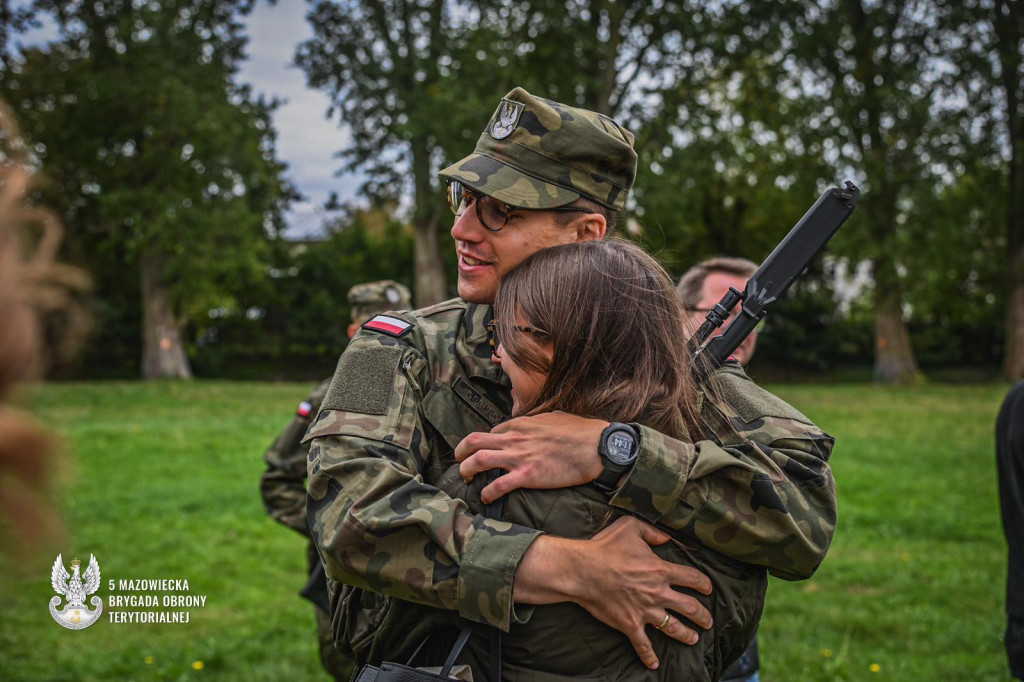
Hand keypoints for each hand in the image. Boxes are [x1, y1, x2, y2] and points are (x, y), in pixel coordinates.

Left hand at [455, 411, 607, 502]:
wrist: (597, 446)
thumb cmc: (580, 431)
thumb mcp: (553, 417)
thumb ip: (536, 421)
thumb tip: (533, 424)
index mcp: (520, 424)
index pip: (490, 432)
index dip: (484, 443)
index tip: (483, 452)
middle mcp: (514, 438)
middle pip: (474, 441)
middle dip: (461, 452)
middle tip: (460, 462)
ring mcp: (519, 456)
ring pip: (478, 460)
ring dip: (466, 470)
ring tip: (466, 478)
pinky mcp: (528, 476)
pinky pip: (498, 485)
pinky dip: (487, 492)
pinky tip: (486, 498)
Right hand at [515, 516, 712, 670]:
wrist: (583, 570)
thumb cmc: (605, 547)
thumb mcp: (630, 527)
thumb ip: (651, 531)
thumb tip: (666, 537)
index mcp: (661, 570)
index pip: (692, 578)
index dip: (704, 584)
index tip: (708, 589)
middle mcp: (658, 593)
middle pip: (689, 607)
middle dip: (702, 615)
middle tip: (708, 620)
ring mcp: (645, 611)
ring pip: (673, 627)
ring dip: (686, 634)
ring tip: (694, 638)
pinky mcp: (630, 624)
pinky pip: (643, 644)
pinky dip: (649, 656)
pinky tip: (654, 664)